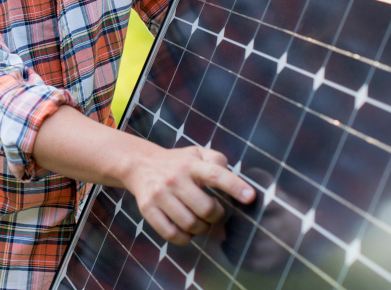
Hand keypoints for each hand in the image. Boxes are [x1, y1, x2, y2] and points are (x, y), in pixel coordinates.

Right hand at [122, 145, 256, 244]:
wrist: (140, 164)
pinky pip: (171, 234)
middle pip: (205, 208)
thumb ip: (217, 161)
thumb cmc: (178, 162)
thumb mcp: (197, 153)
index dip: (234, 186)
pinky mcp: (148, 209)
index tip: (250, 197)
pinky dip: (184, 238)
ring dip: (202, 228)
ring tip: (201, 221)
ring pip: (190, 224)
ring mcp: (160, 195)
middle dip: (216, 215)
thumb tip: (235, 179)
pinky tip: (186, 231)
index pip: (215, 175)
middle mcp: (175, 179)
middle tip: (215, 212)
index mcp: (191, 164)